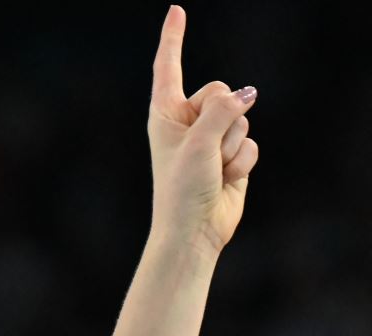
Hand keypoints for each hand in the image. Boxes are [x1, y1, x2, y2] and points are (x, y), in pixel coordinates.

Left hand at [148, 5, 259, 255]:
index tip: (176, 10)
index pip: (169, 67)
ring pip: (240, 118)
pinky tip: (226, 181)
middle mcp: (188, 123)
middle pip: (221, 90)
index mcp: (165, 114)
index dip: (173, 39)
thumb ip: (223, 109)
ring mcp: (211, 139)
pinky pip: (250, 144)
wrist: (193, 233)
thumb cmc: (182, 190)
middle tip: (207, 151)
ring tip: (214, 171)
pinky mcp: (231, 157)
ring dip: (232, 147)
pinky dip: (242, 163)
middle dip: (223, 118)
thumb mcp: (198, 141)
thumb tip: (248, 95)